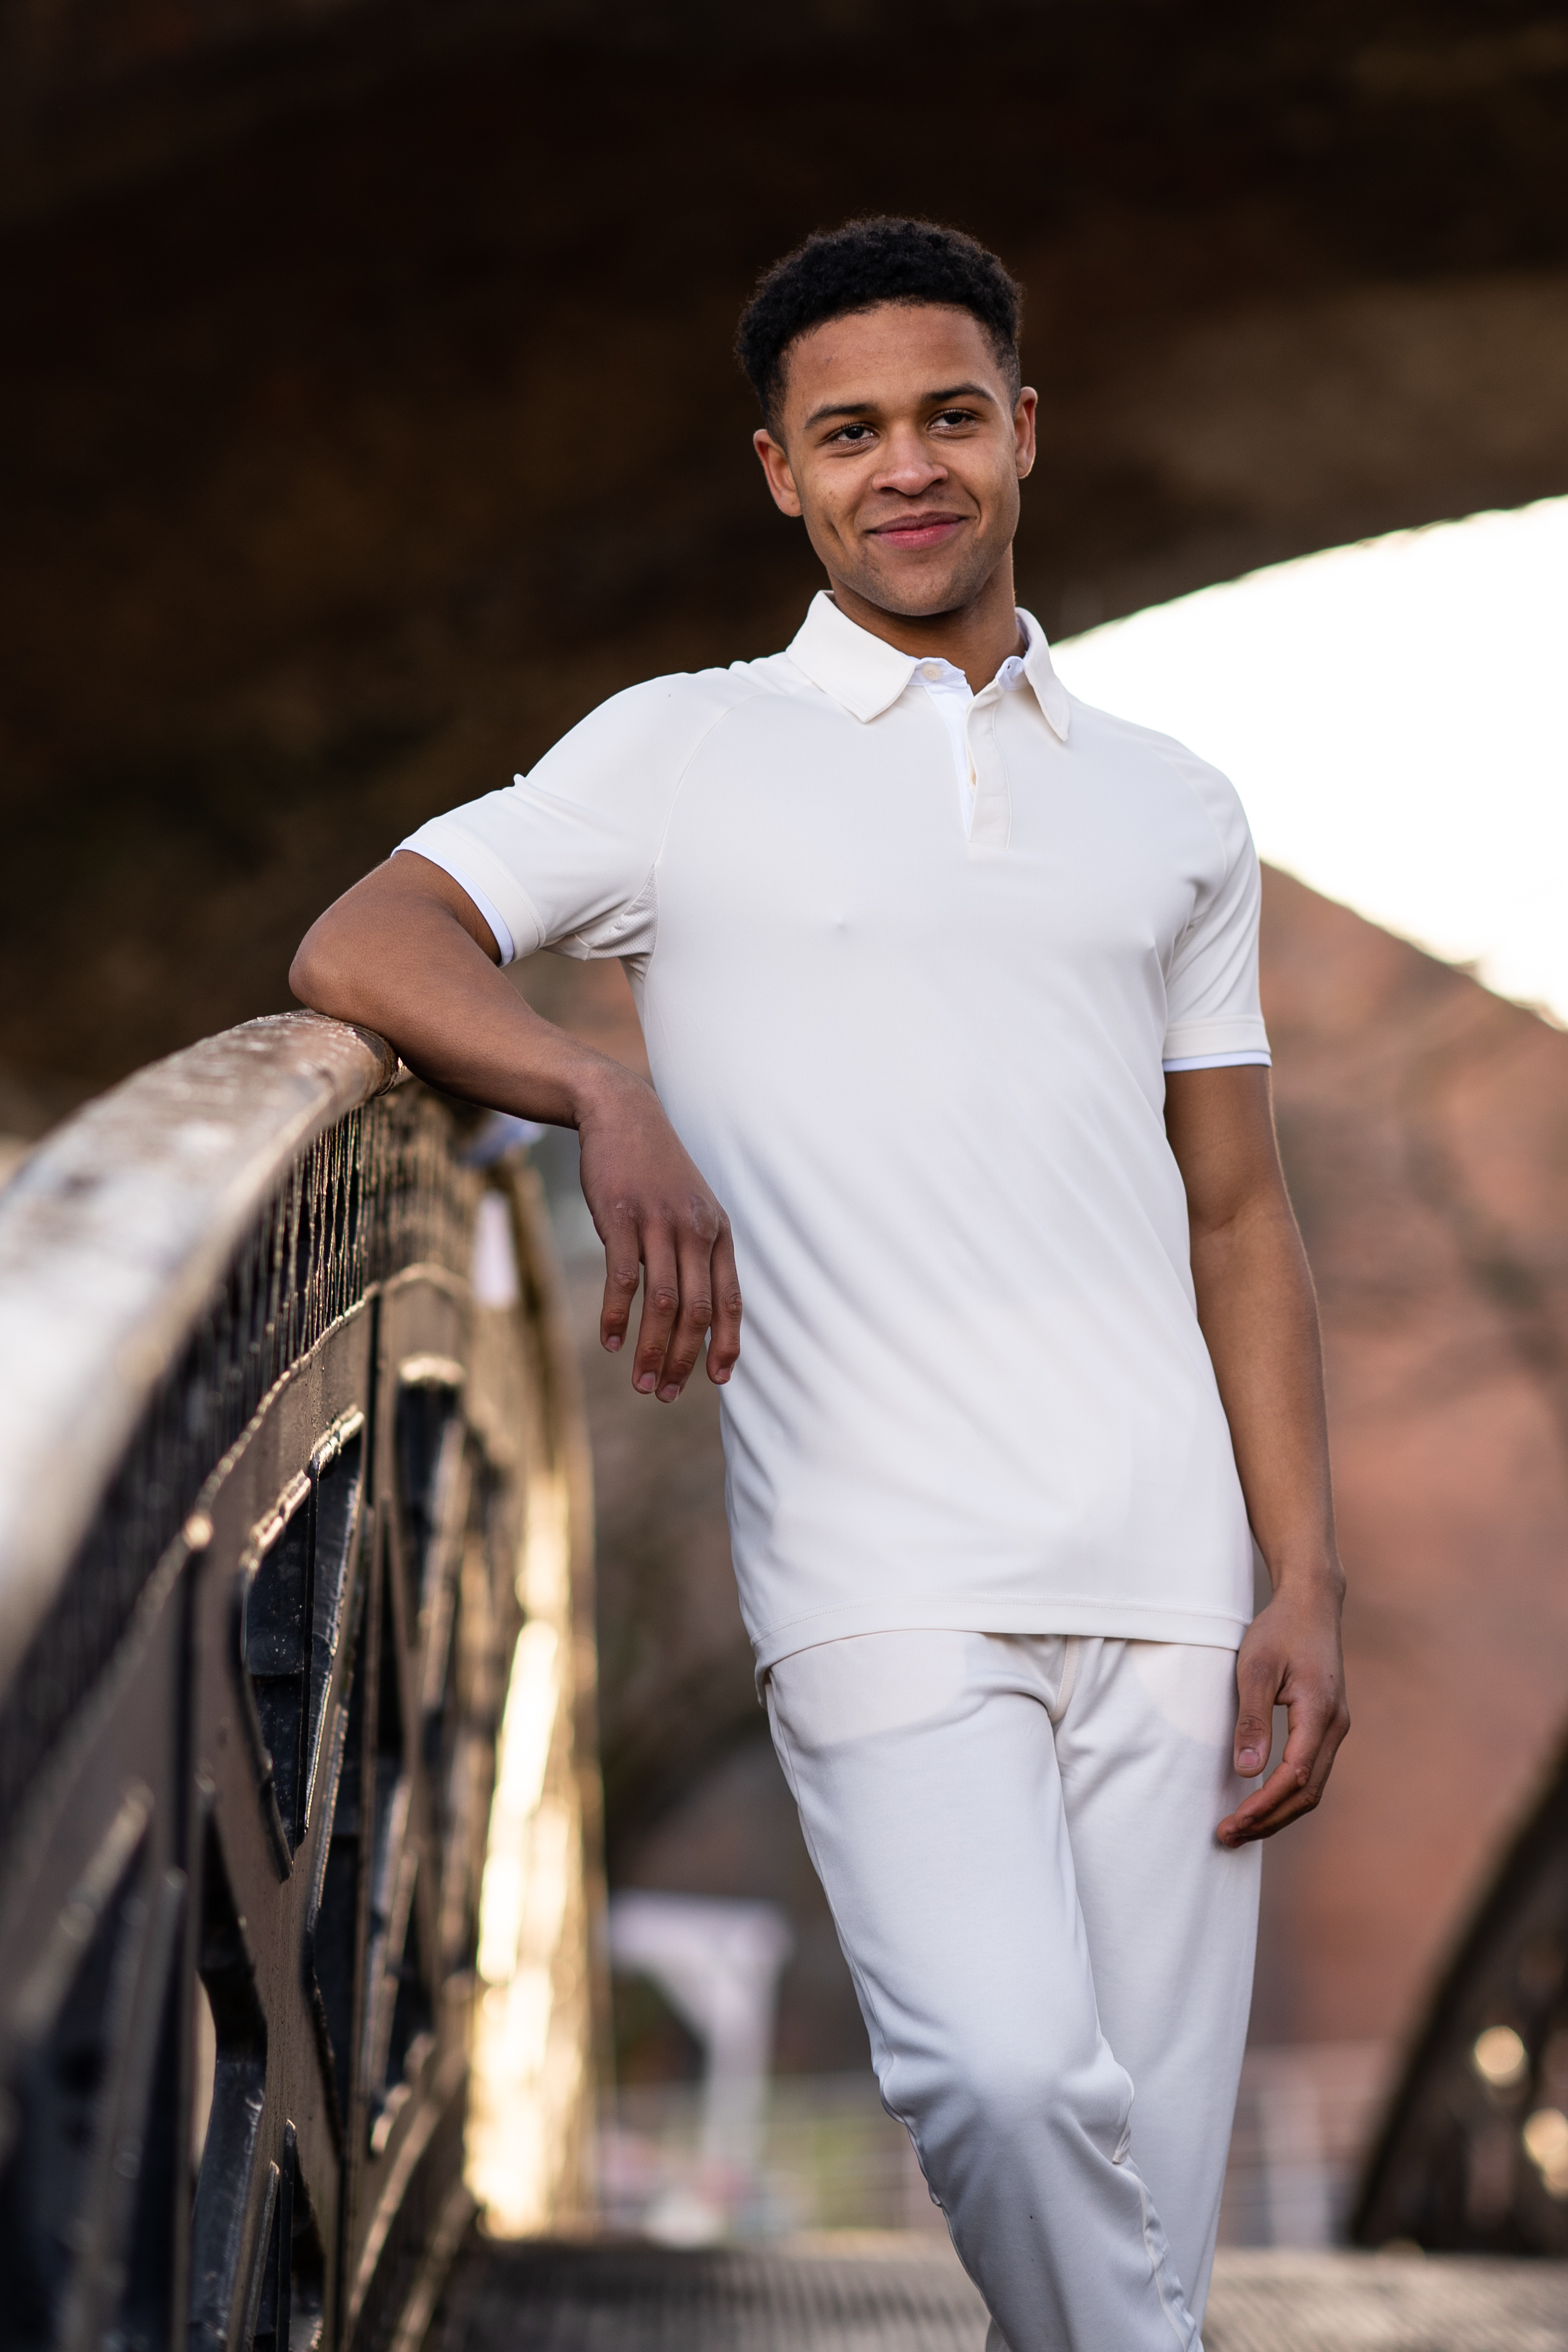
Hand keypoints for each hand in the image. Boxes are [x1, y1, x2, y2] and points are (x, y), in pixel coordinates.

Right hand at [576, 1069, 741, 1401]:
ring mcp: (659, 1223)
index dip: (726, 1343)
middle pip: (697, 1310)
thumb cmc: (656, 1172)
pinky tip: (611, 1341)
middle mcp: (696, 1231)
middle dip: (684, 1359)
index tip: (717, 1380)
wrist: (623, 1115)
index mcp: (718, 1233)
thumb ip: (697, 1253)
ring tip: (642, 1382)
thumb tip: (696, 1310)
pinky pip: (624, 1277)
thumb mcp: (692, 1208)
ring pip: (663, 1301)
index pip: (730, 1299)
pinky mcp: (622, 1217)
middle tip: (665, 1393)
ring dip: (653, 1349)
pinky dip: (617, 1314)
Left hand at [1217, 1575, 1348, 1845]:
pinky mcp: (1327, 1724)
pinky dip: (1286, 1794)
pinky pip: (1311, 1771)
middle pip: (1306, 1793)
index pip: (1293, 1777)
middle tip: (1228, 1837)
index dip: (1263, 1807)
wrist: (1311, 1603)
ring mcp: (1335, 1727)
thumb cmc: (1280, 1630)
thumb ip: (1252, 1719)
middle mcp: (1335, 1727)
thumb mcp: (1256, 1668)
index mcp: (1319, 1714)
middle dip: (1268, 1820)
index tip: (1232, 1824)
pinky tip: (1261, 1801)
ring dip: (1278, 1812)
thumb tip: (1246, 1771)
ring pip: (1312, 1787)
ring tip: (1240, 1828)